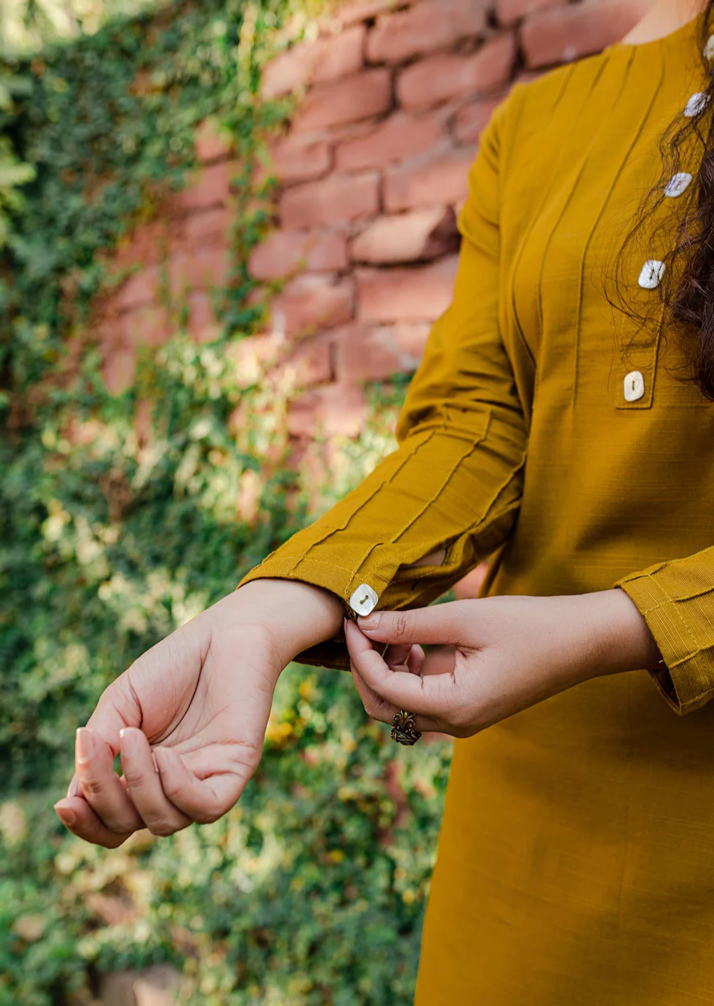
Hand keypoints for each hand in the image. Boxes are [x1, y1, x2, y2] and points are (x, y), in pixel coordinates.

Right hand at [53, 579, 342, 846]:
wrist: (222, 635)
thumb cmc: (172, 667)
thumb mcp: (121, 705)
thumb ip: (100, 750)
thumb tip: (74, 798)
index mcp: (139, 774)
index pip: (109, 822)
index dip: (85, 824)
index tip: (63, 806)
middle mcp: (170, 785)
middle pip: (127, 825)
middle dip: (103, 796)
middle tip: (96, 748)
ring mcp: (203, 780)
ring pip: (164, 821)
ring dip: (138, 785)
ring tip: (132, 736)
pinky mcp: (234, 770)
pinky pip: (206, 807)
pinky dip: (178, 789)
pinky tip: (166, 756)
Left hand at [344, 589, 661, 737]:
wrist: (582, 641)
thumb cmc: (530, 626)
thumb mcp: (465, 618)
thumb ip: (411, 625)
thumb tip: (364, 623)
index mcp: (454, 707)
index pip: (385, 688)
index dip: (360, 654)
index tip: (352, 619)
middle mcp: (454, 723)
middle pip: (385, 708)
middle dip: (365, 668)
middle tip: (363, 625)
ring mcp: (461, 718)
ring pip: (399, 705)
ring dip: (385, 670)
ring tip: (393, 629)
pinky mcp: (466, 705)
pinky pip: (420, 697)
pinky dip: (406, 672)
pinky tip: (412, 641)